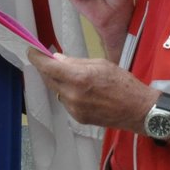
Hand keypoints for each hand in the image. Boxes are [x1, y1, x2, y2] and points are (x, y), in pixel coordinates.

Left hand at [26, 49, 153, 133]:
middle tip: (46, 58)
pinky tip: (80, 89)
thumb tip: (57, 58)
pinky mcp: (77, 118)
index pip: (48, 67)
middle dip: (46, 68)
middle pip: (49, 79)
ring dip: (58, 81)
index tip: (31, 51)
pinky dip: (68, 92)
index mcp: (79, 78)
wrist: (138, 110)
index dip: (36, 58)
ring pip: (57, 91)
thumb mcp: (101, 64)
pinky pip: (66, 101)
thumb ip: (76, 62)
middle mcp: (72, 95)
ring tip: (69, 73)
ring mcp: (74, 109)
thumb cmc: (124, 83)